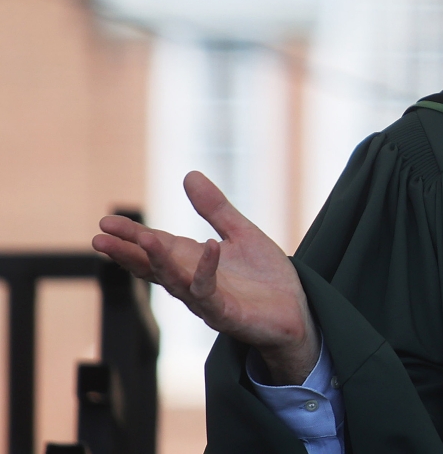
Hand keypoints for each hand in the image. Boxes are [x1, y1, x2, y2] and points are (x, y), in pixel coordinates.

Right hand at [92, 171, 318, 384]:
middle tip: (99, 239)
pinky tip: (209, 246)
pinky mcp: (227, 314)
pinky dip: (207, 269)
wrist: (297, 311)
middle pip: (154, 266)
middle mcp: (193, 282)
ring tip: (144, 239)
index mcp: (192, 263)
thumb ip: (215, 209)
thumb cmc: (266, 278)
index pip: (156, 247)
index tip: (105, 222)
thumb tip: (189, 175)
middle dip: (128, 253)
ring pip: (176, 281)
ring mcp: (207, 301)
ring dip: (159, 261)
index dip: (132, 235)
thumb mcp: (240, 233)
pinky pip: (211, 292)